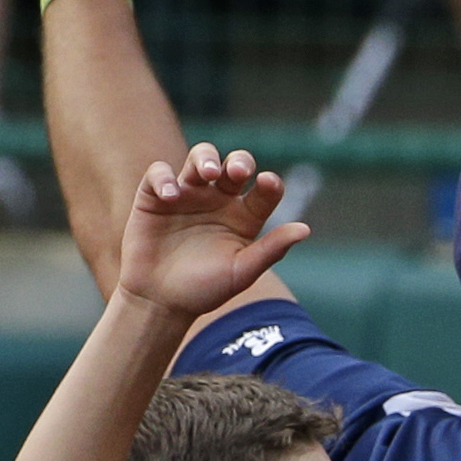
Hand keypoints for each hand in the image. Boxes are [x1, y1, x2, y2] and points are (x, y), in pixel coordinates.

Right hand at [114, 143, 305, 323]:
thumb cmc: (205, 290)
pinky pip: (160, 173)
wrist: (161, 302)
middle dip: (239, 161)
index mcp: (244, 216)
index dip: (270, 184)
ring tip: (207, 174)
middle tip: (238, 172)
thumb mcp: (242, 272)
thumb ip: (271, 250)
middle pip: (233, 165)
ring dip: (205, 158)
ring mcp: (188, 194)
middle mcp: (219, 200)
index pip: (264, 191)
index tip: (269, 183)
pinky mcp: (155, 196)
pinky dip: (165, 178)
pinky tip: (171, 196)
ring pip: (200, 158)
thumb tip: (305, 229)